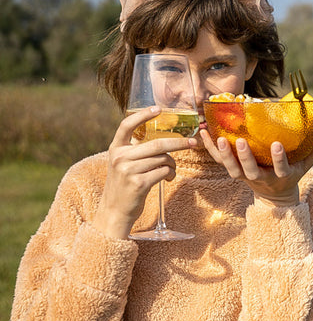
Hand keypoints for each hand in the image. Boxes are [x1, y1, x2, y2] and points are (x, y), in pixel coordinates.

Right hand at [93, 107, 197, 239]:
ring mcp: (128, 170)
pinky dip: (170, 174)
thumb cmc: (124, 185)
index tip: (158, 108)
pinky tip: (168, 178)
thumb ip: (135, 150)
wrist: (114, 211)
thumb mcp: (122, 163)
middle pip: (157, 144)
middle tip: (192, 143)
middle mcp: (120, 157)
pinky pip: (163, 172)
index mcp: (115, 148)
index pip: (127, 125)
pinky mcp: (139, 184)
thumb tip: (163, 139)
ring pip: (163, 159)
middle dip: (178, 143)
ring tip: (171, 171)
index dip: (143, 114)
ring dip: (172, 164)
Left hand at [200, 129, 312, 206]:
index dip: (278, 158)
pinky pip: (220, 161)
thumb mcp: (305, 165)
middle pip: (249, 171)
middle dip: (244, 157)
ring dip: (223, 154)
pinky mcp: (234, 172)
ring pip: (231, 168)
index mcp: (279, 176)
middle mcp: (260, 179)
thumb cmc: (291, 175)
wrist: (274, 197)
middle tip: (240, 141)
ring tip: (218, 137)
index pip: (280, 168)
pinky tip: (203, 132)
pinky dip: (211, 148)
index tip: (276, 145)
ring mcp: (245, 177)